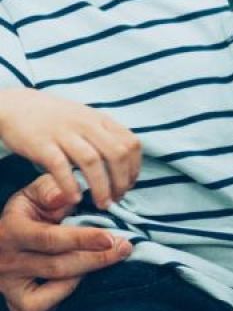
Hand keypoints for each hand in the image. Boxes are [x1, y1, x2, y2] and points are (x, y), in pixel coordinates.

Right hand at [0, 89, 140, 208]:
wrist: (18, 106)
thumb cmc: (57, 118)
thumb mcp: (87, 120)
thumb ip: (105, 137)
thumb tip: (125, 164)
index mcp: (101, 120)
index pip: (131, 143)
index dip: (135, 168)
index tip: (130, 184)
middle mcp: (86, 124)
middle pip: (117, 154)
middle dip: (122, 180)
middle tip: (118, 199)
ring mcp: (64, 133)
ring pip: (92, 161)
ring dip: (101, 187)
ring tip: (103, 204)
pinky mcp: (42, 143)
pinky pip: (60, 166)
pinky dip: (70, 184)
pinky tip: (75, 199)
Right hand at [0, 174, 130, 310]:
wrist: (6, 236)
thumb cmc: (30, 211)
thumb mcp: (36, 193)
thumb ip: (50, 189)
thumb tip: (65, 195)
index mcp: (11, 231)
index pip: (49, 239)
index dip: (82, 239)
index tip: (110, 238)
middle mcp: (6, 262)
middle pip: (57, 267)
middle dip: (97, 259)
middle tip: (125, 248)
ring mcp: (8, 286)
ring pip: (48, 295)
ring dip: (83, 278)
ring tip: (105, 259)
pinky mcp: (14, 303)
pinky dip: (58, 304)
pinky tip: (77, 283)